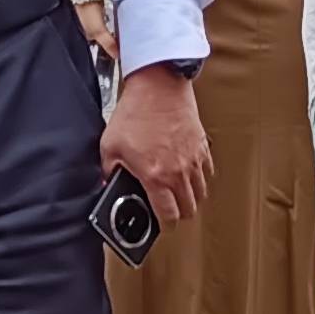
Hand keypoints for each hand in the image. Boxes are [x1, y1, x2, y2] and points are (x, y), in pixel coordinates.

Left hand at [100, 65, 213, 222]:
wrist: (158, 86)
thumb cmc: (136, 112)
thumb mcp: (110, 145)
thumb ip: (108, 170)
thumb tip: (107, 184)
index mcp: (156, 177)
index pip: (169, 216)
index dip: (166, 226)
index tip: (161, 225)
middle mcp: (179, 172)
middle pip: (190, 209)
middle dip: (179, 214)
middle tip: (168, 209)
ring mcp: (194, 160)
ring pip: (201, 193)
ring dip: (190, 197)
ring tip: (178, 192)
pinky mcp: (202, 147)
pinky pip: (207, 172)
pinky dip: (200, 177)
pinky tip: (187, 172)